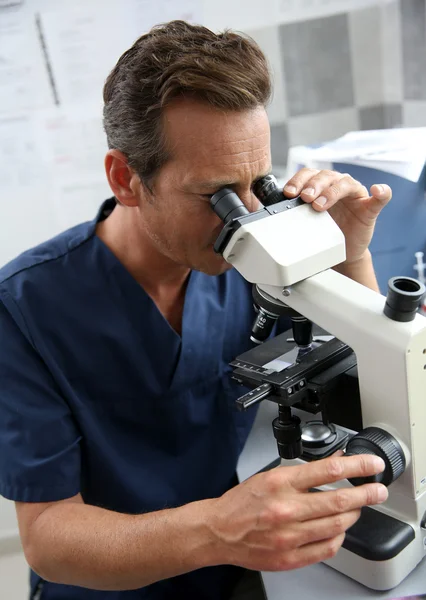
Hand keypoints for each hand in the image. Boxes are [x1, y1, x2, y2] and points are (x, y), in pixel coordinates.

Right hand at [207, 454, 386, 571]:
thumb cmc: (242, 503)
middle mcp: (286, 509)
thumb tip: (334, 464)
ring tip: (356, 508)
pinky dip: (338, 537)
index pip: (328, 470)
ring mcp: (289, 536)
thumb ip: (303, 472)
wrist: (219, 531)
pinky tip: (338, 529)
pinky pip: (327, 548)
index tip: (371, 464)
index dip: (357, 466)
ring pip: (337, 525)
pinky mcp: (290, 557)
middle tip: (378, 491)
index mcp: (280, 483)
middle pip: (339, 500)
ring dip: (353, 515)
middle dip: (366, 494)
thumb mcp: (270, 476)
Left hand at [283, 168, 391, 264]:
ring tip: (321, 204)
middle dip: (313, 186)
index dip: (298, 181)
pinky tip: (377, 191)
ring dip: (332, 191)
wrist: (342, 251)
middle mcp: (338, 185)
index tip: (289, 193)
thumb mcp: (305, 221)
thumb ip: (292, 212)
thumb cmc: (324, 233)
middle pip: (326, 176)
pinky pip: (380, 197)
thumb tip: (269, 209)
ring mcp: (355, 195)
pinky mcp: (370, 208)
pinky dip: (381, 192)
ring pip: (345, 184)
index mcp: (321, 185)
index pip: (308, 175)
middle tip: (305, 198)